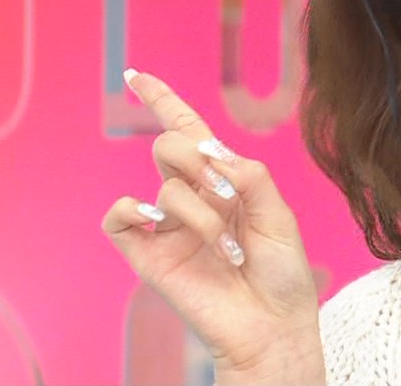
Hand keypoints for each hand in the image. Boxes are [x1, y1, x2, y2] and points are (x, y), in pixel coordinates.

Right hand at [102, 70, 325, 383]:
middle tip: (226, 197)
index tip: (136, 75)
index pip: (187, 130)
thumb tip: (211, 151)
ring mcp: (166, 225)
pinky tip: (158, 224)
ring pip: (164, 186)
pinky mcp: (147, 254)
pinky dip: (132, 209)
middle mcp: (191, 197)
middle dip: (200, 162)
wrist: (272, 325)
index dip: (162, 100)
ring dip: (201, 213)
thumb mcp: (279, 214)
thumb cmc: (281, 273)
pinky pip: (119, 215)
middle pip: (172, 146)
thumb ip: (249, 175)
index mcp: (223, 180)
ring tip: (227, 247)